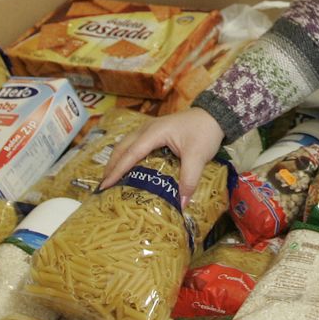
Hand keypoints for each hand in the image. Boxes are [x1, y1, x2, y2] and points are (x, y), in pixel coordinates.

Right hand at [98, 107, 223, 203]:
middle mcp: (146, 129)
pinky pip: (134, 144)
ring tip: (111, 178)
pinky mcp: (155, 132)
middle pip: (122, 148)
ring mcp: (149, 129)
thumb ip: (188, 179)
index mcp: (153, 133)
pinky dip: (126, 155)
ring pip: (125, 144)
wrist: (215, 115)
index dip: (117, 171)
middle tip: (103, 186)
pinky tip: (128, 166)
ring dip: (116, 159)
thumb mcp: (198, 157)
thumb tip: (181, 204)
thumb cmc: (204, 132)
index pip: (130, 154)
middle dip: (111, 166)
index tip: (105, 185)